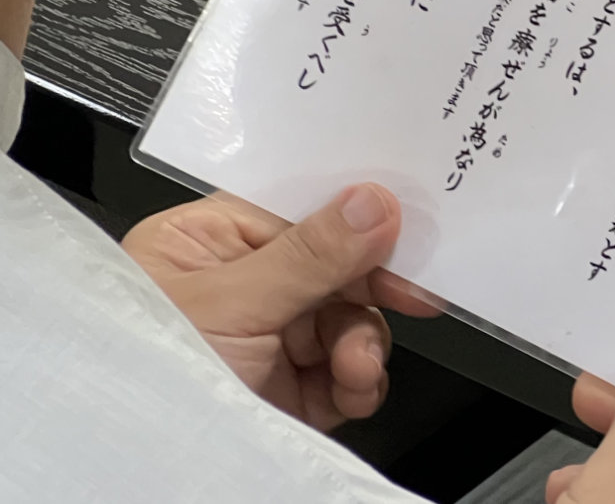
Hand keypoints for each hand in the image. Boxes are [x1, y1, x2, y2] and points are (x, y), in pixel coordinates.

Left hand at [122, 182, 438, 430]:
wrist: (137, 476)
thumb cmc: (147, 379)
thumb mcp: (232, 304)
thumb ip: (310, 253)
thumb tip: (372, 203)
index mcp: (203, 244)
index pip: (295, 210)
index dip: (352, 216)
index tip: (401, 223)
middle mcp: (238, 287)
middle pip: (334, 265)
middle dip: (366, 291)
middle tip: (411, 293)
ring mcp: (267, 341)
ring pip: (350, 320)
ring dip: (364, 344)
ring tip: (354, 368)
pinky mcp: (290, 390)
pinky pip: (349, 369)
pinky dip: (361, 381)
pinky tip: (352, 389)